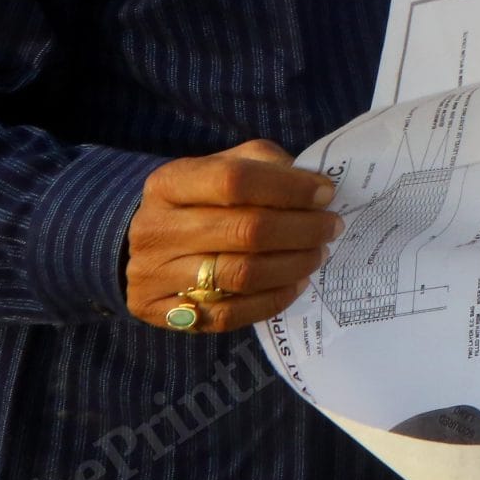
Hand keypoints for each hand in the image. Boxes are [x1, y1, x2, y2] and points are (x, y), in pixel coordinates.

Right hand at [124, 139, 341, 332]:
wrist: (148, 246)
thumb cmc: (200, 201)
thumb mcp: (225, 166)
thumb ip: (266, 166)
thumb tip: (315, 185)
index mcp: (169, 183)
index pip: (235, 180)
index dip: (289, 188)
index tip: (325, 194)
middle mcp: (156, 228)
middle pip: (244, 231)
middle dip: (302, 230)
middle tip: (331, 228)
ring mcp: (155, 275)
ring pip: (241, 275)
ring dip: (293, 265)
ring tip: (317, 254)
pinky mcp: (162, 312)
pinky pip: (229, 314)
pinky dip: (272, 300)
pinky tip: (296, 284)